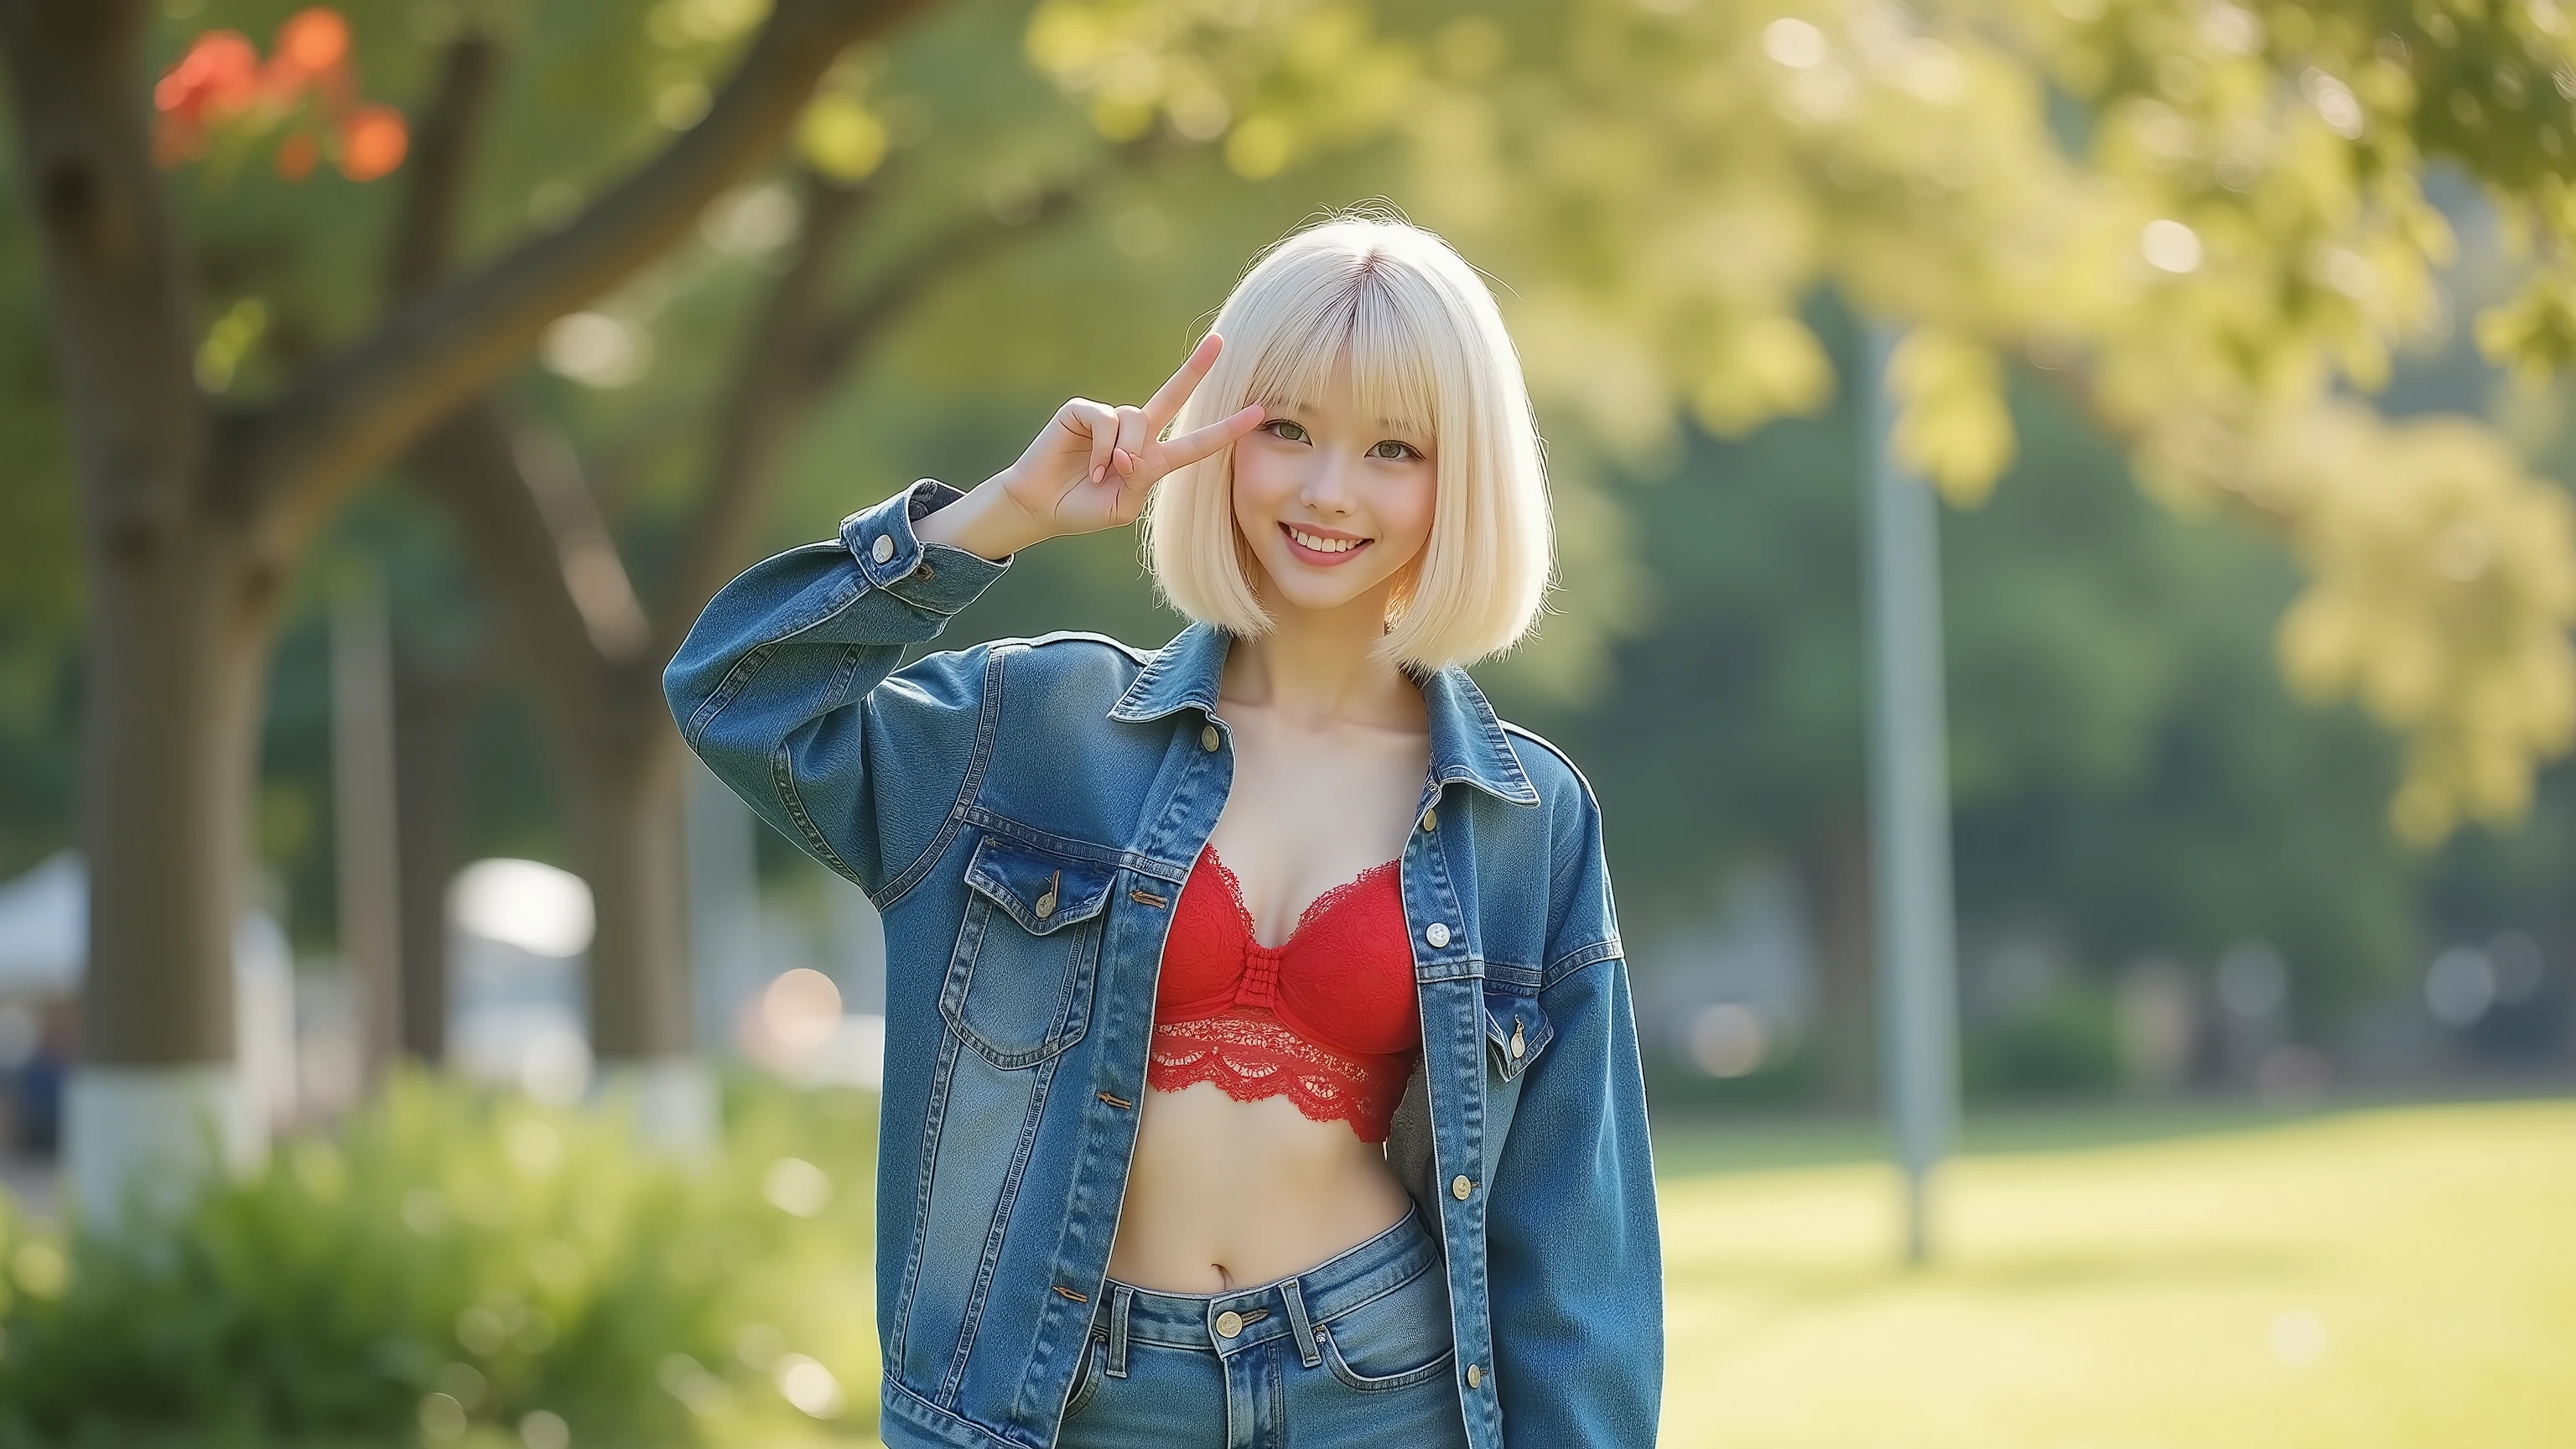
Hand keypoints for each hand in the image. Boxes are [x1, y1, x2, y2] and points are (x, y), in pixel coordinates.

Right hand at [990, 334, 1265, 542]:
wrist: (1039, 507)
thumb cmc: (1082, 510)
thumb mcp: (1123, 506)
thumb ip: (1140, 480)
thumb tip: (1133, 449)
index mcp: (1152, 459)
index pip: (1197, 442)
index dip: (1227, 429)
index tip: (1259, 412)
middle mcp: (1135, 432)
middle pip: (1173, 396)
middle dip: (1197, 369)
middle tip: (1221, 342)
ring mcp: (1109, 420)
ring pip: (1136, 419)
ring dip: (1125, 450)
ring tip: (1106, 474)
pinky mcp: (1082, 411)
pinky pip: (1105, 421)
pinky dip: (1101, 447)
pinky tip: (1090, 467)